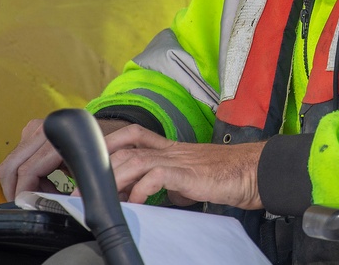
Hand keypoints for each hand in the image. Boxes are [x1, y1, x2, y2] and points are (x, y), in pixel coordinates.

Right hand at [0, 117, 130, 199]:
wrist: (106, 128)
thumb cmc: (101, 147)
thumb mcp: (91, 168)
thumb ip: (77, 186)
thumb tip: (66, 205)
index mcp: (56, 138)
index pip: (27, 171)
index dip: (24, 192)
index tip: (28, 205)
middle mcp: (43, 129)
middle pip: (12, 167)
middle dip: (16, 189)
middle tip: (29, 203)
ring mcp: (35, 128)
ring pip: (12, 163)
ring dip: (22, 182)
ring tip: (44, 192)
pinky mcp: (32, 130)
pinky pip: (19, 157)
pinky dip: (27, 173)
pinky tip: (44, 182)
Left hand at [101, 124, 264, 209]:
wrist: (254, 172)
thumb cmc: (227, 176)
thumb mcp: (190, 180)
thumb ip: (171, 185)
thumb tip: (157, 197)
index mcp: (171, 148)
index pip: (132, 135)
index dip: (108, 144)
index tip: (89, 166)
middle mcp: (171, 150)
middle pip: (126, 147)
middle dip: (100, 169)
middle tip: (84, 191)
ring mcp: (179, 159)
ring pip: (135, 160)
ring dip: (113, 180)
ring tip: (103, 199)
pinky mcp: (188, 174)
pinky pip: (156, 177)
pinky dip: (140, 191)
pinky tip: (135, 203)